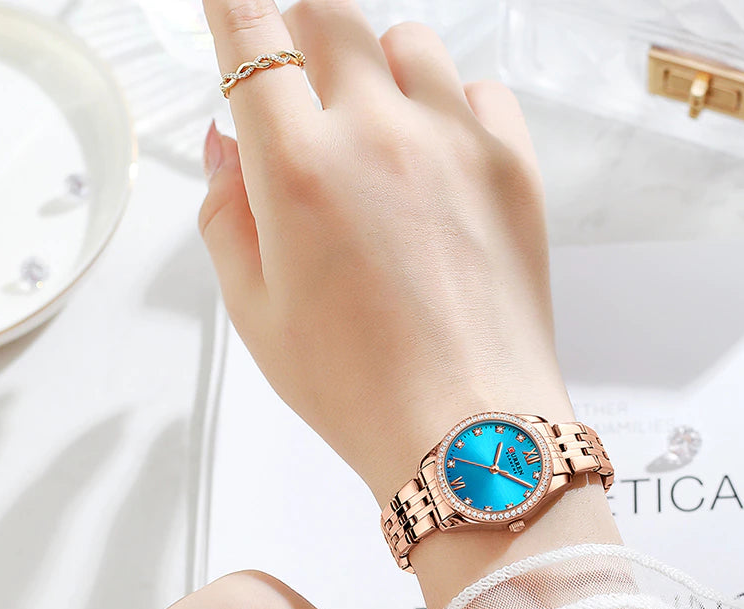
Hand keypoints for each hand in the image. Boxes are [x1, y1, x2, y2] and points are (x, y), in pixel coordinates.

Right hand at [198, 0, 573, 506]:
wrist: (469, 432)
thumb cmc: (362, 391)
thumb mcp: (257, 313)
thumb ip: (227, 213)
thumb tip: (228, 145)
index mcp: (300, 169)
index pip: (251, 31)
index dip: (235, 13)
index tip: (236, 18)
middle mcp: (380, 135)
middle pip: (332, 16)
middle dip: (304, 41)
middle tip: (305, 97)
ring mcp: (458, 145)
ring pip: (411, 46)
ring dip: (381, 74)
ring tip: (380, 143)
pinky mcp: (516, 169)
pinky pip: (482, 92)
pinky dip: (454, 110)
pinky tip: (441, 167)